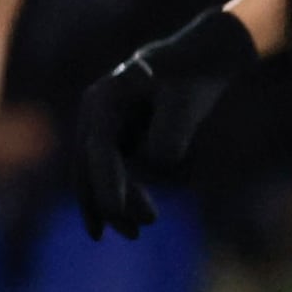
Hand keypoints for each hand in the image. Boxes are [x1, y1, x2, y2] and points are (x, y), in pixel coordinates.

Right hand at [71, 8, 264, 237]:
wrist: (202, 57)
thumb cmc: (195, 75)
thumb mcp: (188, 100)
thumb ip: (173, 131)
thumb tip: (156, 162)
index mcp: (103, 99)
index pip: (99, 150)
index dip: (106, 185)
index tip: (117, 214)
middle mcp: (95, 113)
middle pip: (89, 166)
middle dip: (107, 202)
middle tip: (134, 233)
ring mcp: (103, 125)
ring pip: (99, 173)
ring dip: (116, 203)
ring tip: (140, 230)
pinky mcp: (118, 136)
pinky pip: (112, 171)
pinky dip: (121, 193)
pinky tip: (136, 218)